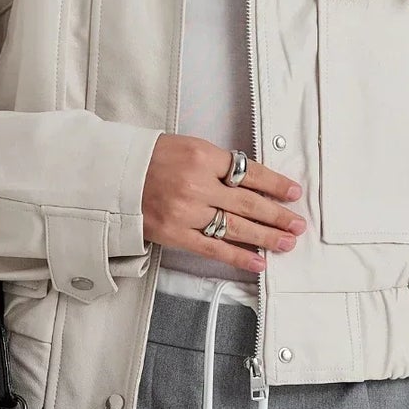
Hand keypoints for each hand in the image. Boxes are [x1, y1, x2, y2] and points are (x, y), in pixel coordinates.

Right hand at [141, 135, 305, 271]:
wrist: (111, 176)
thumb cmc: (149, 159)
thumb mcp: (187, 147)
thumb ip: (217, 164)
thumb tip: (253, 182)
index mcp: (202, 156)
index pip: (250, 172)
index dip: (275, 185)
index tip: (293, 193)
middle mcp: (197, 184)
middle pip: (249, 203)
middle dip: (278, 215)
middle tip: (297, 224)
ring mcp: (186, 212)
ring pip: (236, 227)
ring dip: (266, 237)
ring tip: (286, 242)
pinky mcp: (175, 234)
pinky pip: (214, 248)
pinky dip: (239, 256)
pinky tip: (258, 261)